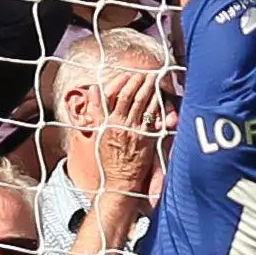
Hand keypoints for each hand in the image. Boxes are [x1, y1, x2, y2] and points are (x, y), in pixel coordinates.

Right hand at [94, 67, 169, 202]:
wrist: (120, 181)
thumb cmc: (109, 159)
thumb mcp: (98, 133)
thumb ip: (97, 110)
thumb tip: (94, 89)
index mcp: (108, 123)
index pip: (116, 95)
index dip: (123, 82)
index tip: (129, 75)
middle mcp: (122, 125)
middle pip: (132, 97)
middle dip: (140, 82)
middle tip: (146, 74)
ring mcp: (136, 132)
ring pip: (144, 105)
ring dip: (150, 90)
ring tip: (154, 80)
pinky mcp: (147, 139)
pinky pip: (154, 119)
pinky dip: (158, 107)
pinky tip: (161, 99)